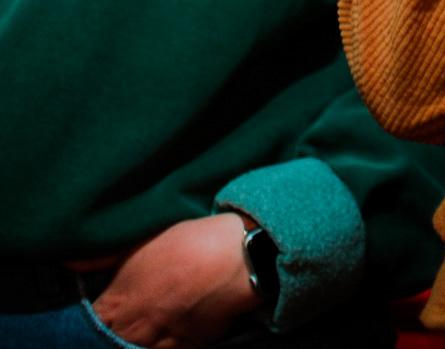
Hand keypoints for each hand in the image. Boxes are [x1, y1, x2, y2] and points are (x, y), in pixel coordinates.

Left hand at [91, 214, 260, 348]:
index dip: (90, 322)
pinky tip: (164, 336)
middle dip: (110, 336)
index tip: (101, 312)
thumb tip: (68, 263)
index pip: (90, 326)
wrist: (238, 257)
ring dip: (135, 343)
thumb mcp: (141, 243)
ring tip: (143, 330)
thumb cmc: (189, 244)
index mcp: (118, 306)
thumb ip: (103, 257)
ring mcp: (161, 345)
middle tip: (123, 322)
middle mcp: (134, 333)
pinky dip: (161, 347)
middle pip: (110, 345)